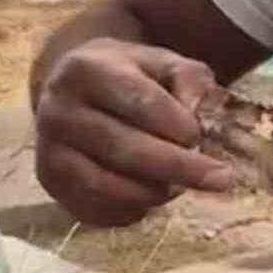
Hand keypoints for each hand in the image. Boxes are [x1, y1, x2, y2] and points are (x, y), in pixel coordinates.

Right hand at [35, 38, 233, 226]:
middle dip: (180, 168)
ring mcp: (49, 151)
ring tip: (181, 185)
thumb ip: (190, 80)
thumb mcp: (164, 63)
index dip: (180, 125)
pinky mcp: (52, 184)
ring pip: (111, 186)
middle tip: (222, 180)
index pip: (141, 103)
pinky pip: (100, 209)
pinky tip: (152, 194)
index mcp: (86, 70)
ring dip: (157, 192)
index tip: (203, 138)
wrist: (77, 90)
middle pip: (126, 149)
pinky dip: (135, 208)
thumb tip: (197, 115)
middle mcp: (58, 111)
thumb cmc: (131, 77)